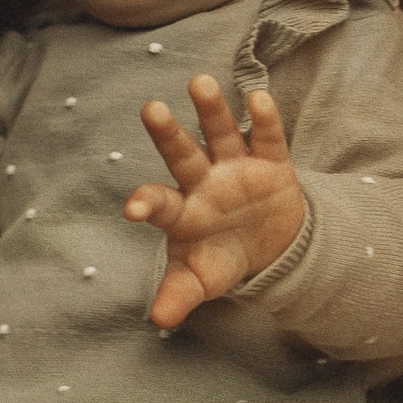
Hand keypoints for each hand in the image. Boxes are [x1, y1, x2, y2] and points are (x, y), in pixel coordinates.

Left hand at [126, 72, 304, 330]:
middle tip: (150, 109)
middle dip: (167, 135)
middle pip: (182, 155)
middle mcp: (204, 182)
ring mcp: (235, 168)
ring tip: (199, 82)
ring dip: (211, 109)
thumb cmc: (220, 258)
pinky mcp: (270, 162)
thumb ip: (179, 295)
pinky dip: (264, 119)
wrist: (269, 246)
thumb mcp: (201, 280)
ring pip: (220, 133)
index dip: (146, 204)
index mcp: (182, 212)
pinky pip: (267, 137)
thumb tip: (158, 320)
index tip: (132, 209)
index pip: (160, 204)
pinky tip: (258, 98)